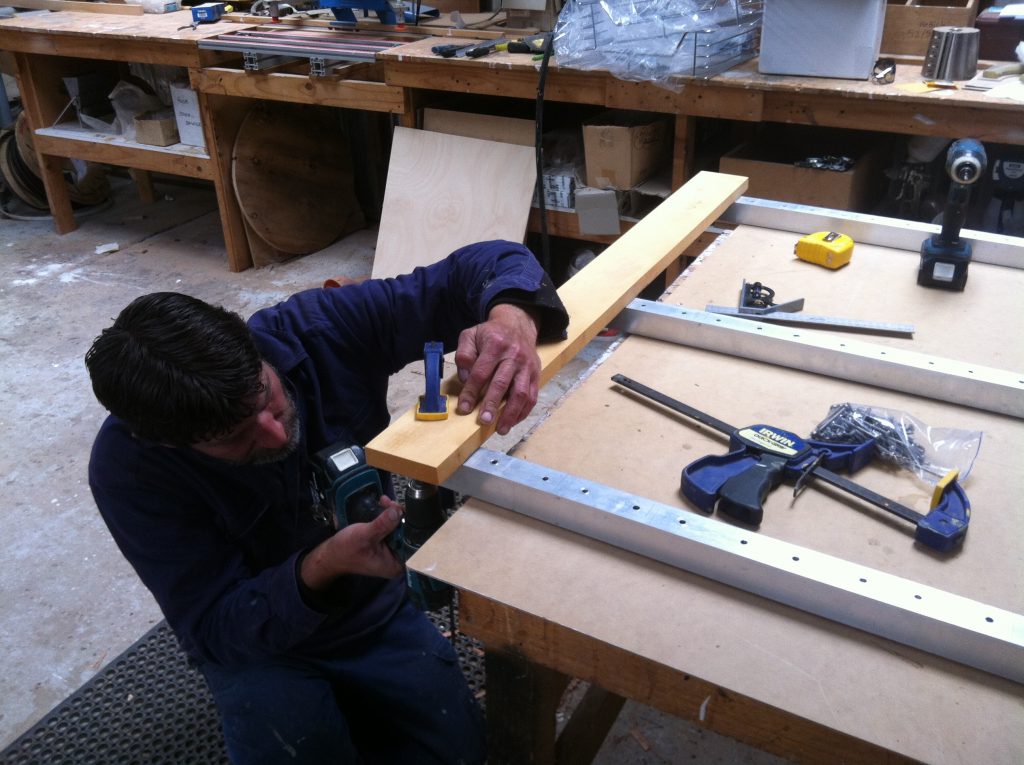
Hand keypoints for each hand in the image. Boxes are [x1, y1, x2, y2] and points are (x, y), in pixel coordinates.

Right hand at [300, 497, 403, 588]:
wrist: (330, 554)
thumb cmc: (345, 549)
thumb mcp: (365, 536)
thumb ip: (382, 524)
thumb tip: (398, 511)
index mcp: (395, 564)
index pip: (411, 543)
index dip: (410, 525)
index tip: (404, 509)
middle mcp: (396, 559)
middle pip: (406, 533)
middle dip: (400, 517)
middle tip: (391, 503)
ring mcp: (390, 551)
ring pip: (399, 528)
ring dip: (393, 514)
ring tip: (385, 502)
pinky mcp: (384, 543)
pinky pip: (391, 528)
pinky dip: (387, 517)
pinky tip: (383, 505)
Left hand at [454, 303, 540, 435]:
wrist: (518, 324)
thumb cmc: (491, 334)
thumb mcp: (471, 335)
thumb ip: (464, 354)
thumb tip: (465, 378)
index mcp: (495, 345)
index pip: (481, 372)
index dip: (471, 392)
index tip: (464, 408)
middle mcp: (514, 356)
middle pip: (502, 384)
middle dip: (492, 405)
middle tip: (483, 421)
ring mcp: (527, 366)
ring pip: (520, 393)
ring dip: (511, 413)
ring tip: (501, 429)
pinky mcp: (536, 374)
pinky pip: (532, 396)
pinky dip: (523, 411)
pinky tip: (514, 422)